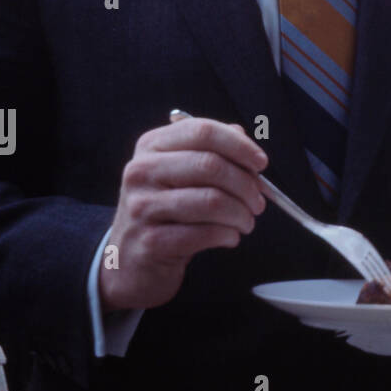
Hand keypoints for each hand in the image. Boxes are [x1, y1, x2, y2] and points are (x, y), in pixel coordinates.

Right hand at [99, 116, 266, 311]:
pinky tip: (230, 237)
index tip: (261, 163)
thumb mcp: (179, 172)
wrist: (129, 259)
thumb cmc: (165, 209)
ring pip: (211, 201)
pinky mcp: (149, 242)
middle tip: (259, 201)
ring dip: (241, 214)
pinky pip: (203, 234)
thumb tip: (244, 140)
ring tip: (246, 221)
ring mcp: (142, 207)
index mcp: (152, 145)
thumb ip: (211, 150)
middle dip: (246, 185)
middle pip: (210, 165)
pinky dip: (227, 235)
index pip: (203, 131)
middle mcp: (142, 171)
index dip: (240, 145)